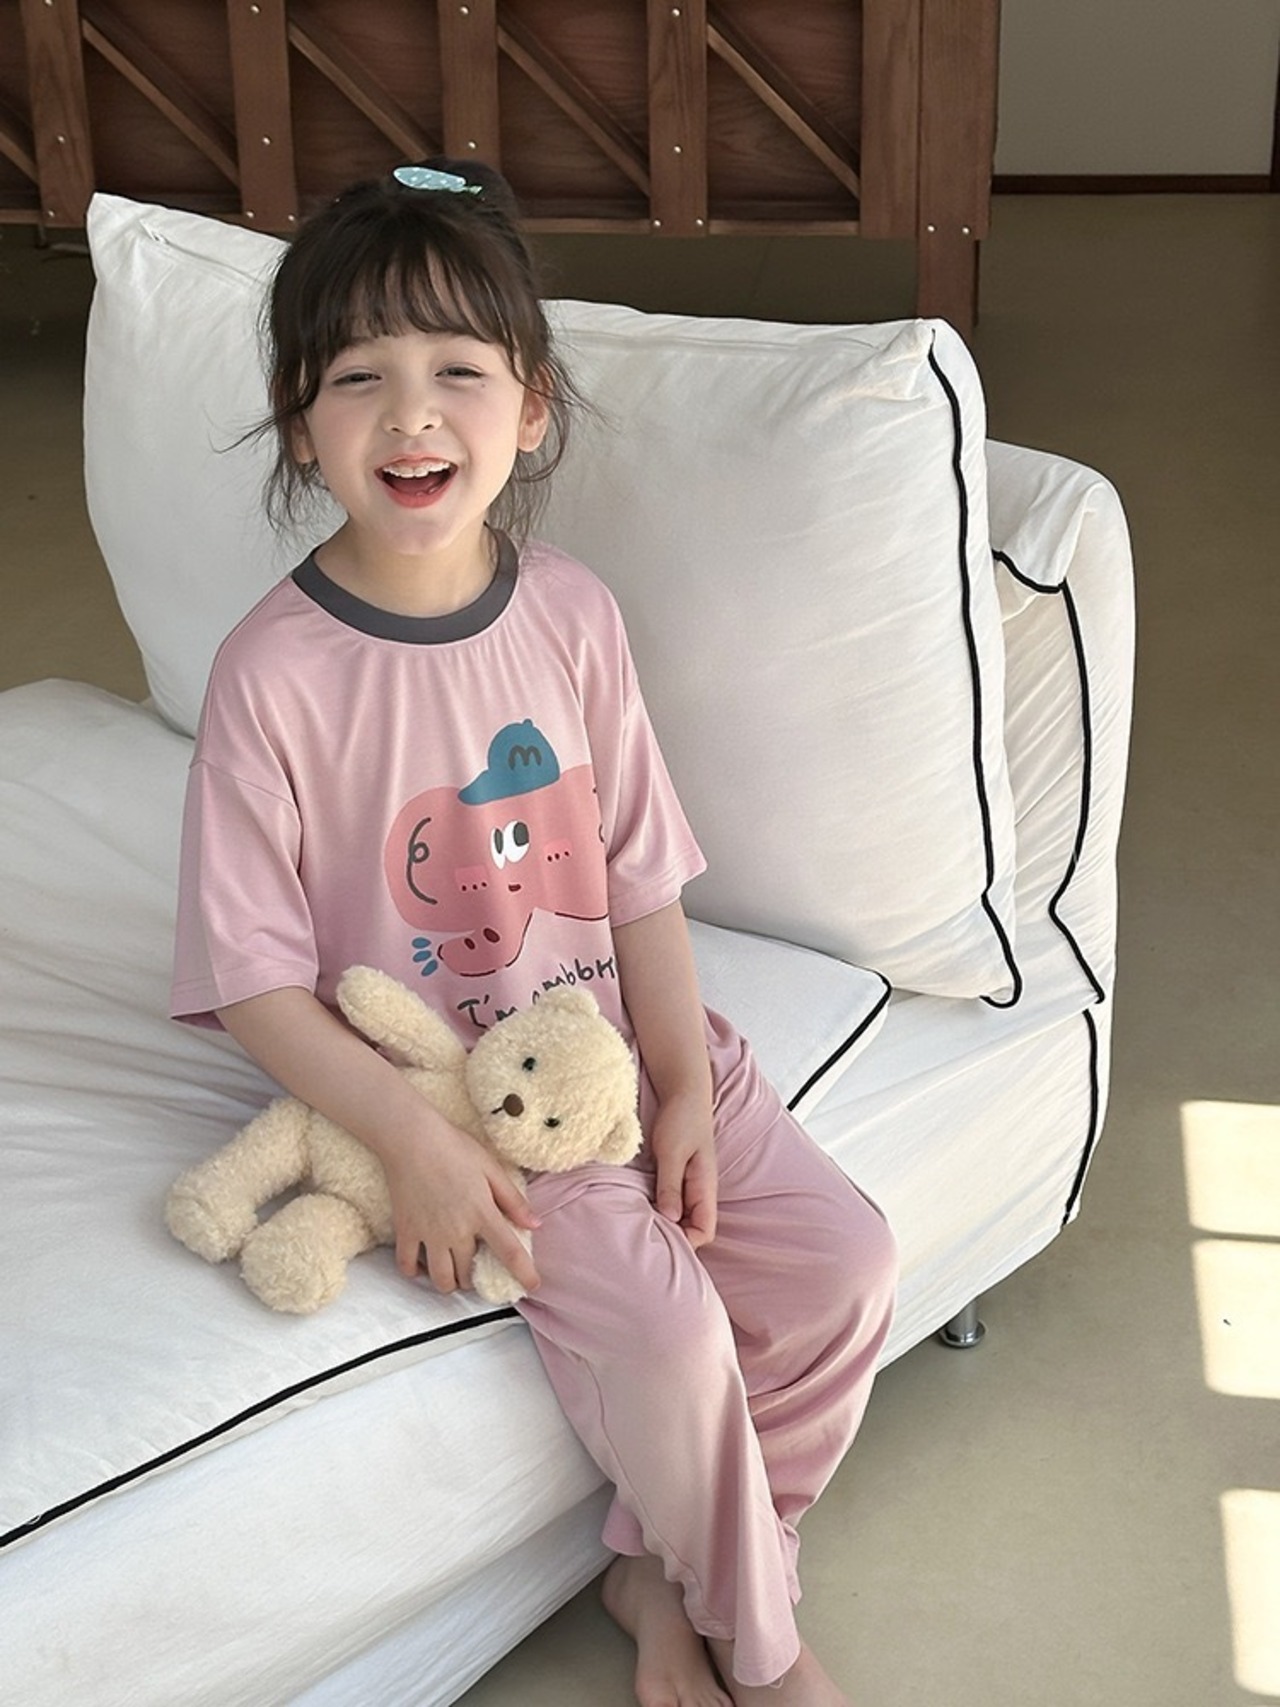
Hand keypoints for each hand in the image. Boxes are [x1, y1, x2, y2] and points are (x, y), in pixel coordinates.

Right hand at [383, 1115, 541, 1295]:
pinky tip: (423, 1263)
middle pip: (469, 1274)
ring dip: (450, 1283)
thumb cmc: (455, 1148)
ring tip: (453, 1273)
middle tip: (477, 1268)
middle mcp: (456, 1230)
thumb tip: (536, 1224)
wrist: (411, 1139)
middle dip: (476, 1278)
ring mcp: (428, 1234)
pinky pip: (408, 1265)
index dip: (524, 1273)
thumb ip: (513, 1199)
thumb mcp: (491, 1168)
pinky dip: (415, 1271)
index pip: (509, 1252)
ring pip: (441, 1278)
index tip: (532, 1286)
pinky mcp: (405, 1231)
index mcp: (482, 1213)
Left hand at [651, 1090, 717, 1249]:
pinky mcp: (673, 1177)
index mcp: (705, 1188)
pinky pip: (668, 1202)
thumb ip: (670, 1185)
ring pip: (678, 1217)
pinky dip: (656, 1209)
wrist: (683, 1091)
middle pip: (691, 1229)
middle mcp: (698, 1191)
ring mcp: (686, 1185)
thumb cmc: (682, 1118)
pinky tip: (638, 1209)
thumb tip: (669, 1219)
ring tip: (638, 1229)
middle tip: (644, 1240)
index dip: (687, 1242)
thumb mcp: (672, 1151)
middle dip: (673, 1239)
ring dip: (662, 1224)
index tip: (660, 1242)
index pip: (705, 1230)